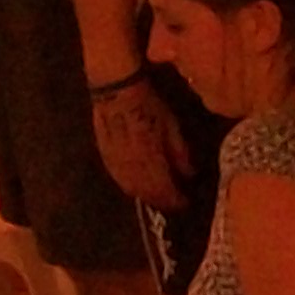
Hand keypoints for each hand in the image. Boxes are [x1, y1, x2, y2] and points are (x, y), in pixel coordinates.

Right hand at [92, 76, 192, 205]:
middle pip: (148, 195)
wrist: (115, 93)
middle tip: (173, 202)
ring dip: (147, 197)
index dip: (176, 200)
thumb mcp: (171, 125)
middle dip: (162, 201)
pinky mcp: (105, 159)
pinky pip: (120, 181)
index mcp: (151, 160)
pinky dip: (132, 187)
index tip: (185, 202)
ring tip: (158, 196)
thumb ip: (180, 152)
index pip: (165, 190)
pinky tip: (139, 185)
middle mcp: (132, 168)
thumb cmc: (148, 105)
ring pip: (133, 191)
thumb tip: (189, 174)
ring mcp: (116, 165)